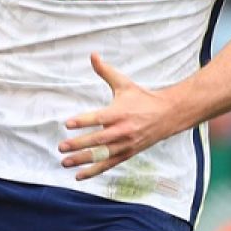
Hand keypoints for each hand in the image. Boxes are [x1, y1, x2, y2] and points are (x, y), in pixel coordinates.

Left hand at [59, 53, 176, 180]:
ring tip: (65, 162)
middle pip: (98, 140)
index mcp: (120, 112)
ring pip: (102, 155)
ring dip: (83, 160)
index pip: (98, 118)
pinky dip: (94, 171)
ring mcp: (125, 144)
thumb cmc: (142, 98)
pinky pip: (109, 164)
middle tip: (61, 147)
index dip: (83, 121)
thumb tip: (92, 54)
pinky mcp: (128, 153)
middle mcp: (122, 130)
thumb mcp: (124, 83)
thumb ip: (105, 71)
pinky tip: (79, 175)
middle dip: (79, 145)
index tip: (67, 124)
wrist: (168, 115)